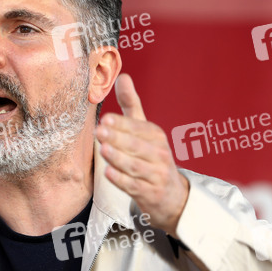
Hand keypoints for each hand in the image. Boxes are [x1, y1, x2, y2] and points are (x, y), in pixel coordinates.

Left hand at [95, 73, 188, 236]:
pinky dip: (122, 180)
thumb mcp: (144, 130)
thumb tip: (122, 76)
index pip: (138, 128)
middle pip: (136, 145)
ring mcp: (156, 175)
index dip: (122, 123)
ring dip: (119, 158)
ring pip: (135, 165)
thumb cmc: (151, 157)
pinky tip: (109, 173)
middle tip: (99, 131)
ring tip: (103, 149)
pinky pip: (134, 186)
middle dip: (118, 138)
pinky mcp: (151, 193)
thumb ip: (131, 104)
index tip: (106, 118)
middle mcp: (159, 154)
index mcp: (155, 136)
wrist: (171, 194)